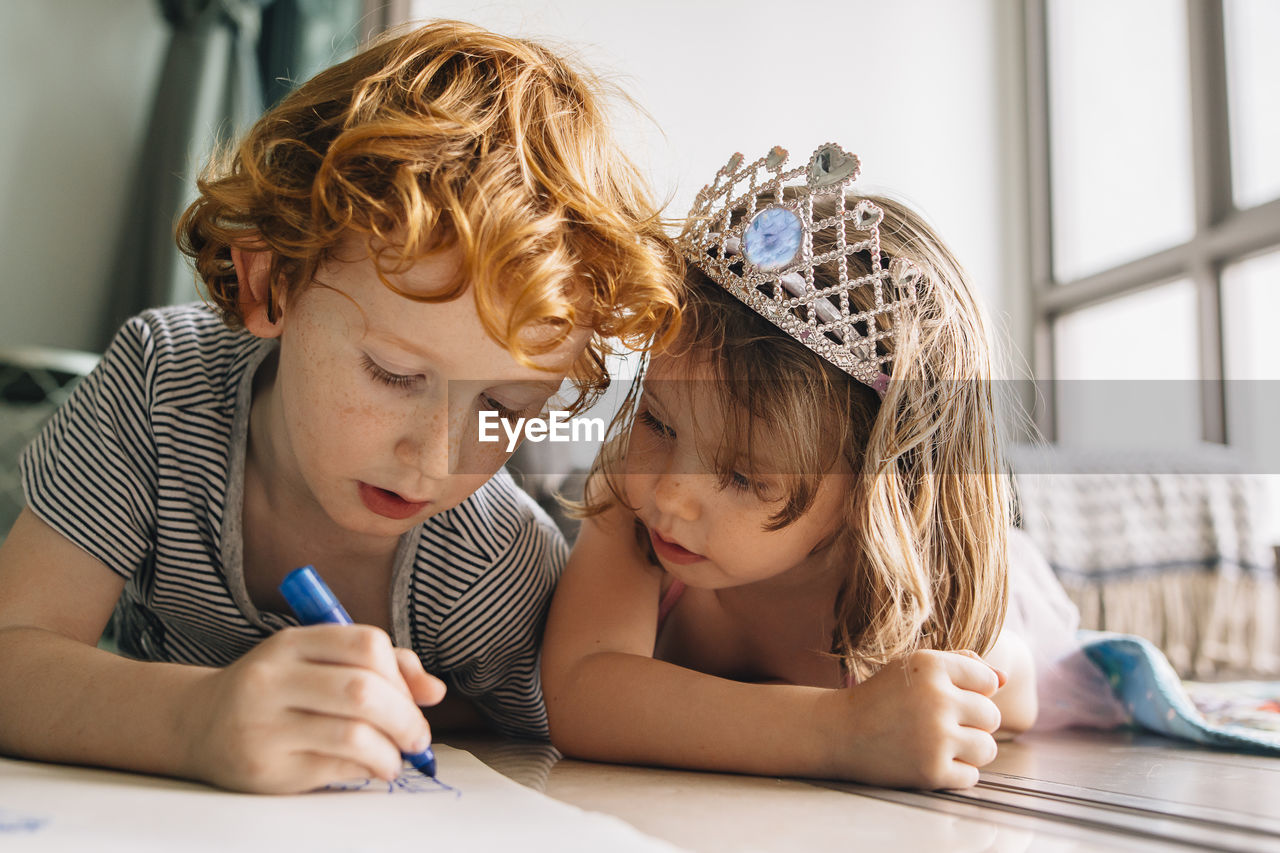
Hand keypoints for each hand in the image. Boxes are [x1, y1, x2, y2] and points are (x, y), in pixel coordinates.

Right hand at [179, 625, 446, 792]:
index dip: (401, 674)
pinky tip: (372, 768)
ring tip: (397, 757)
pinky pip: (336, 767)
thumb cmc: (277, 690)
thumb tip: (434, 691)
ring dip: (391, 750)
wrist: (197, 725)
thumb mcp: (316, 661)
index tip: (414, 697)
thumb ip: (379, 667)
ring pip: (353, 734)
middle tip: (419, 737)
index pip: (366, 644)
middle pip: (363, 690)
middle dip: (406, 717)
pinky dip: (368, 768)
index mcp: (292, 643)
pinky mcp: (266, 769)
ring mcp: (265, 725)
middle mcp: (273, 679)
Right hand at [822, 649, 1001, 789]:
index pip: (988, 683)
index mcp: (932, 665)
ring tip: (936, 743)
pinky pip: (971, 776)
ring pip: (987, 749)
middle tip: (936, 724)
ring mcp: (935, 737)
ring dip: (967, 750)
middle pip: (991, 717)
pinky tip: (927, 760)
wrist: (838, 732)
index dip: (969, 693)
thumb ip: (962, 665)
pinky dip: (953, 773)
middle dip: (971, 723)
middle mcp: (937, 698)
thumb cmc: (882, 697)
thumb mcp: (915, 667)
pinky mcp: (931, 772)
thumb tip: (1005, 679)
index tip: (942, 698)